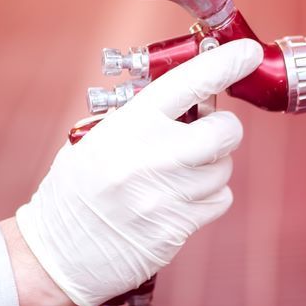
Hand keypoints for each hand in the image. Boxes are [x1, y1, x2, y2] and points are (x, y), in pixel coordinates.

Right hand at [14, 38, 262, 305]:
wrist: (58, 253)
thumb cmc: (76, 191)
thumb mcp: (97, 139)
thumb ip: (142, 117)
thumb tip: (194, 98)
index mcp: (129, 126)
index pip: (188, 83)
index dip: (224, 63)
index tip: (247, 52)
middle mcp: (153, 157)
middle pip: (224, 131)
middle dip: (223, 128)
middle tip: (206, 130)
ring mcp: (168, 195)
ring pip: (224, 168)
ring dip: (211, 166)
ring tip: (175, 173)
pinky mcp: (178, 228)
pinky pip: (218, 201)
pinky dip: (207, 197)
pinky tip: (177, 199)